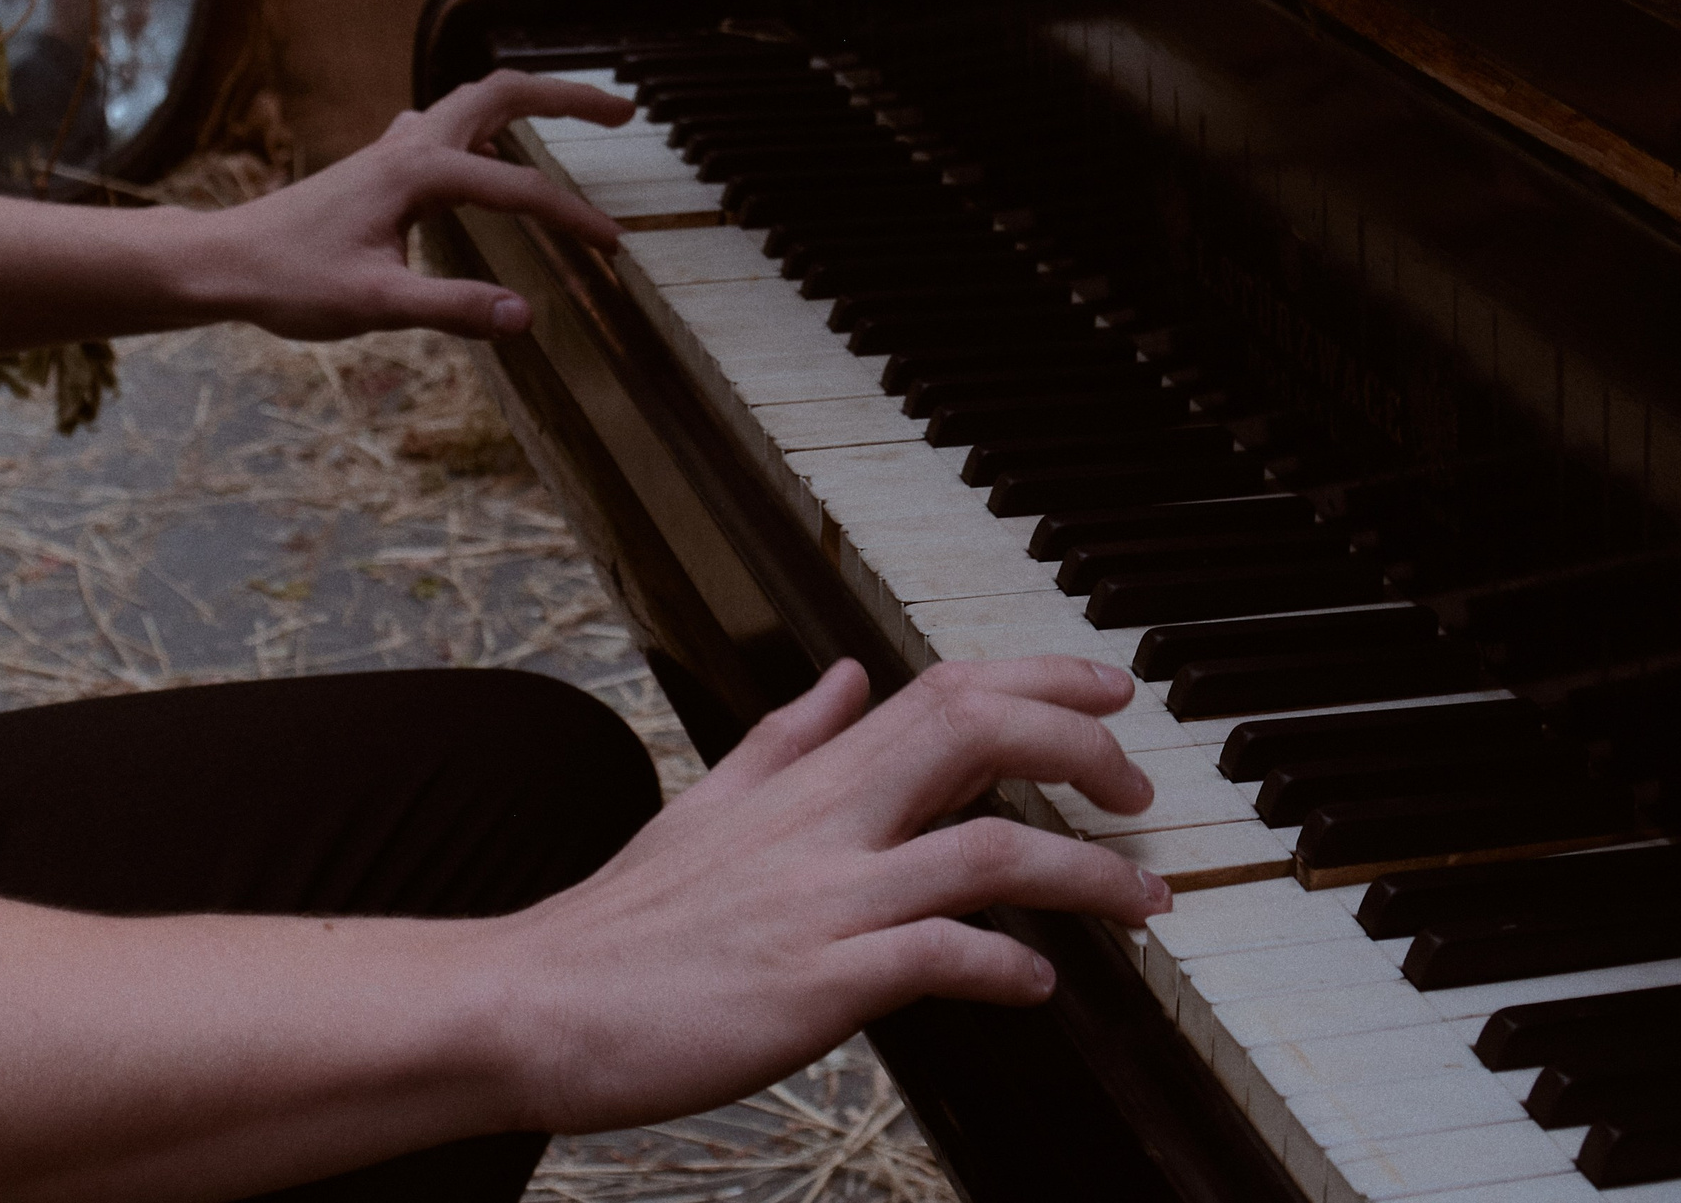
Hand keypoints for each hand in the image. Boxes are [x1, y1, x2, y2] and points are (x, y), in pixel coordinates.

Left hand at [196, 72, 633, 343]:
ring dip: (533, 99)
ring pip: (478, 99)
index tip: (616, 248)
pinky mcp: (386, 162)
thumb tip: (525, 317)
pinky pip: (454, 122)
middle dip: (569, 97)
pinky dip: (493, 122)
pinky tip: (496, 153)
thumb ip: (453, 310)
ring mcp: (398, 147)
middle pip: (505, 93)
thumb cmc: (290, 281)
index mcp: (420, 172)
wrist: (224, 262)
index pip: (519, 189)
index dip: (573, 219)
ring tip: (582, 115)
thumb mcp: (374, 306)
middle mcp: (414, 145)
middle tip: (625, 112)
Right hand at [500, 656, 1171, 1135]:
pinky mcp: (816, 983)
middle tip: (1142, 788)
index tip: (1110, 691)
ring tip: (1141, 903)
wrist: (537, 1003)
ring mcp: (825, 898)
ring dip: (1084, 873)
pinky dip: (1002, 964)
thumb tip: (847, 677)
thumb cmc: (626, 923)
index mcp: (810, 776)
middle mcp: (827, 820)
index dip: (1041, 680)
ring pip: (984, 849)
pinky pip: (934, 956)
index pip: (947, 689)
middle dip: (1080, 744)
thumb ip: (790, 738)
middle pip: (978, 732)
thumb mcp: (711, 803)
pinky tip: (1039, 983)